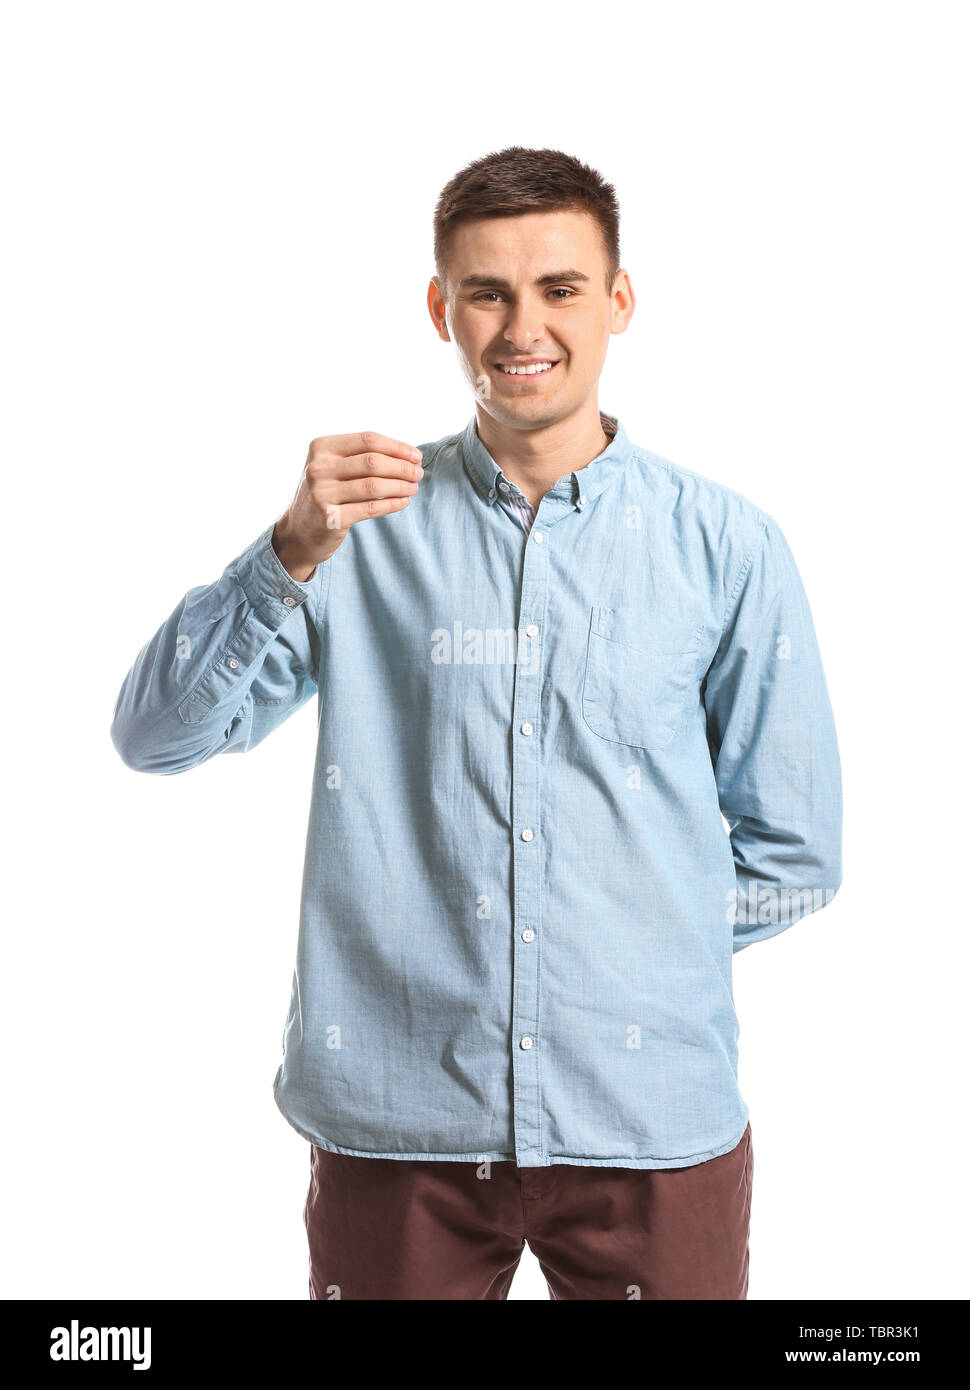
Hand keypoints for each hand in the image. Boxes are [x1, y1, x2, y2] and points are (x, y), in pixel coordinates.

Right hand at [272, 431, 423, 578]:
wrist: (298, 531)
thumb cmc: (325, 493)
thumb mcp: (333, 466)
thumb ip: (361, 457)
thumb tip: (407, 455)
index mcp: (321, 447)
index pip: (368, 440)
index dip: (397, 447)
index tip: (416, 456)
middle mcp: (318, 467)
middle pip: (373, 462)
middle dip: (402, 467)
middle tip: (418, 473)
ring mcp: (322, 493)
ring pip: (374, 485)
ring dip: (400, 486)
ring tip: (413, 487)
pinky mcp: (330, 518)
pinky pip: (370, 508)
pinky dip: (391, 504)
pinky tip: (403, 502)